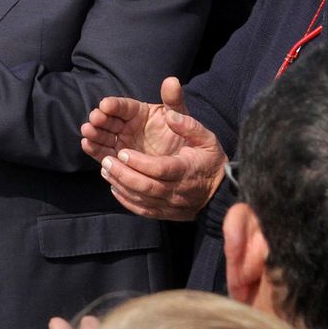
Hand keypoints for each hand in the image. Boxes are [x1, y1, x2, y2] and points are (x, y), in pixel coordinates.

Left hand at [79, 77, 225, 220]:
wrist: (222, 192)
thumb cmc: (210, 160)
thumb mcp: (206, 139)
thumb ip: (189, 125)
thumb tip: (170, 115)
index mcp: (187, 170)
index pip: (160, 169)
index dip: (139, 162)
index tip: (123, 151)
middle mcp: (178, 191)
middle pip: (147, 187)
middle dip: (123, 174)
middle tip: (107, 160)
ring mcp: (172, 205)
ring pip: (142, 200)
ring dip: (120, 185)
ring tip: (106, 168)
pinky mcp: (166, 213)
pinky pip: (143, 210)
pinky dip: (126, 200)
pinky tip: (114, 186)